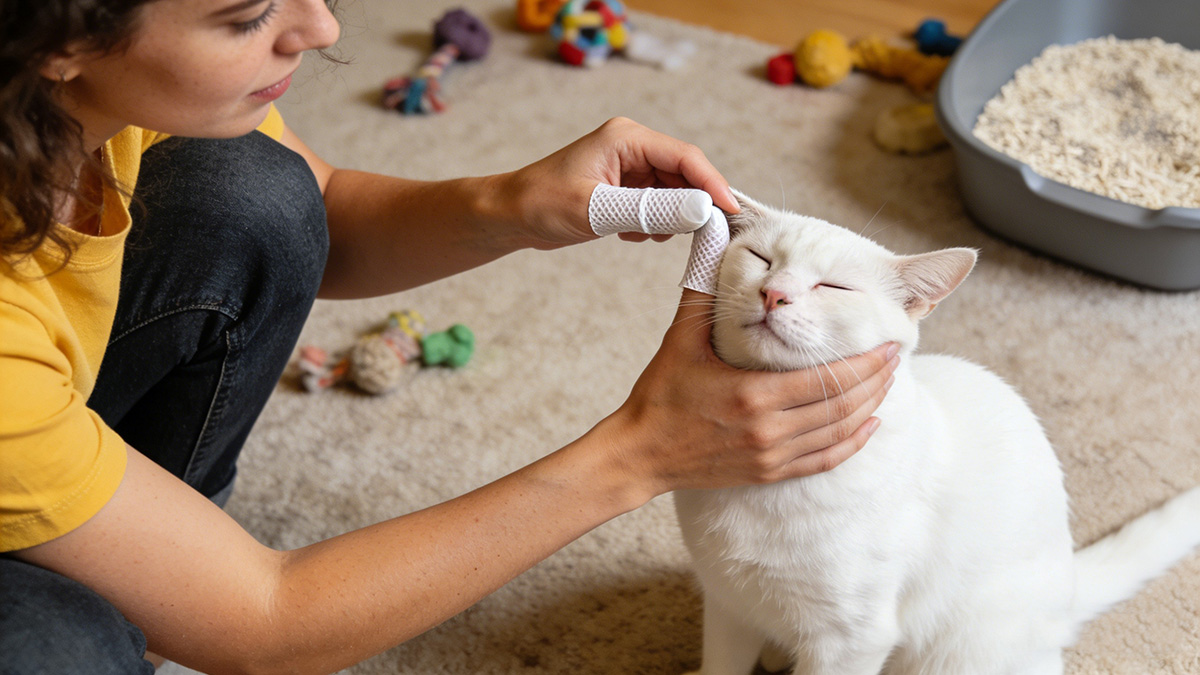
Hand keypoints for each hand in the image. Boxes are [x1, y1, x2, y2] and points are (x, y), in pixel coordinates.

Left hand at [499, 117, 739, 248]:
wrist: (510, 215)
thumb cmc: (542, 204)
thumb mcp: (597, 210)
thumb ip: (651, 210)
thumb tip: (700, 211)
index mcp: (626, 137)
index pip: (685, 157)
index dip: (713, 184)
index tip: (732, 213)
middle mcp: (633, 145)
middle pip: (686, 173)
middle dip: (693, 205)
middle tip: (700, 236)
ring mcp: (630, 166)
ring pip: (675, 192)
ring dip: (670, 217)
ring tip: (639, 233)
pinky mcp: (627, 187)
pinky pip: (659, 204)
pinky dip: (653, 223)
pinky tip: (628, 234)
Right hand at [603, 289, 897, 498]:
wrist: (640, 453)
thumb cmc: (660, 395)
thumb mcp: (680, 340)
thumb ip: (702, 289)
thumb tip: (709, 235)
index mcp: (752, 395)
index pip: (827, 380)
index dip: (864, 363)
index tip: (886, 343)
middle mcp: (768, 430)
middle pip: (842, 407)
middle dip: (874, 381)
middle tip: (893, 358)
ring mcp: (770, 455)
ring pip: (838, 434)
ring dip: (869, 408)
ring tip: (885, 383)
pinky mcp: (767, 472)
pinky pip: (824, 461)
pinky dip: (852, 443)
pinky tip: (868, 425)